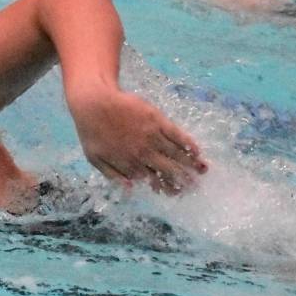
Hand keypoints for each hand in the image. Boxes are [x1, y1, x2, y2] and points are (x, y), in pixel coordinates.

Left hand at [68, 89, 206, 193]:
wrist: (94, 102)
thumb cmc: (92, 131)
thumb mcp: (95, 159)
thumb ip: (113, 176)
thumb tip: (131, 190)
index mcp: (130, 164)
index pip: (153, 180)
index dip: (166, 188)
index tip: (176, 193)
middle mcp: (144, 153)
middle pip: (169, 170)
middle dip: (184, 180)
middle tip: (195, 187)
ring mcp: (151, 136)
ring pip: (176, 154)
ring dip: (192, 164)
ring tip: (204, 171)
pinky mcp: (156, 119)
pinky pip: (177, 134)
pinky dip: (188, 143)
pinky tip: (197, 151)